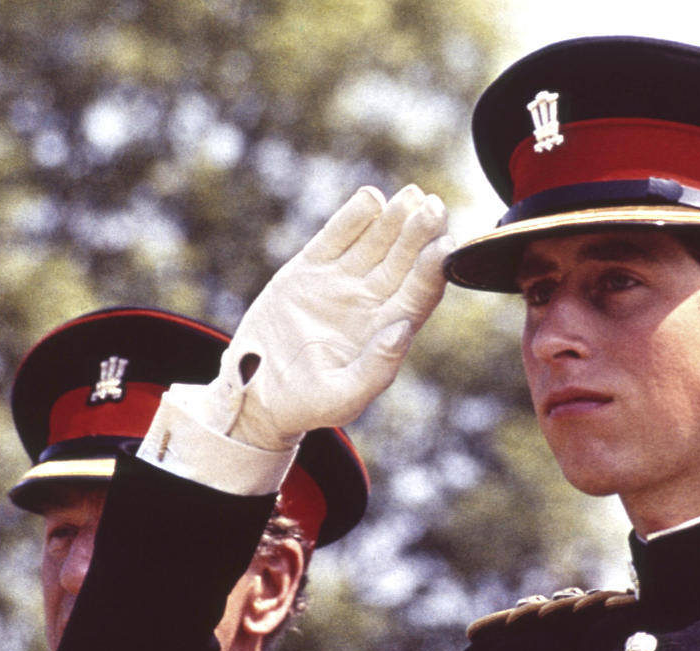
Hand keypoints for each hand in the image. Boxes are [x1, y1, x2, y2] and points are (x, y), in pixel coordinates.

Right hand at [200, 184, 450, 449]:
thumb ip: (377, 369)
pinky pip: (336, 238)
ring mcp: (341, 284)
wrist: (255, 395)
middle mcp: (370, 304)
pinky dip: (353, 218)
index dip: (431, 270)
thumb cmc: (305, 405)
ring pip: (375, 243)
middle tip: (433, 206)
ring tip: (409, 197)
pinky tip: (371, 199)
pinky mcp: (310, 271)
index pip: (418, 295)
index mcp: (385, 333)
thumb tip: (404, 330)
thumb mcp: (342, 398)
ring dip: (394, 219)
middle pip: (403, 262)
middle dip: (419, 234)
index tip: (444, 245)